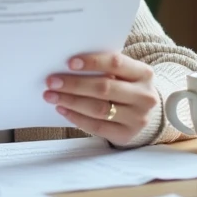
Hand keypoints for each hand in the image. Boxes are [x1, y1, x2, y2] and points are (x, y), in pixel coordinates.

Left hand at [44, 52, 158, 146]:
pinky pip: (97, 127)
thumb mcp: (125, 73)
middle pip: (104, 88)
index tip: (69, 63)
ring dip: (71, 101)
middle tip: (51, 82)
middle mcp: (144, 96)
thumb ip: (104, 68)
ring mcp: (137, 118)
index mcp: (144, 73)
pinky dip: (76, 117)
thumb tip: (68, 67)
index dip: (92, 62)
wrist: (144, 112)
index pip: (116, 63)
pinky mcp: (126, 135)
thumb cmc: (126, 86)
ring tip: (52, 96)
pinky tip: (63, 109)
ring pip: (99, 109)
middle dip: (74, 84)